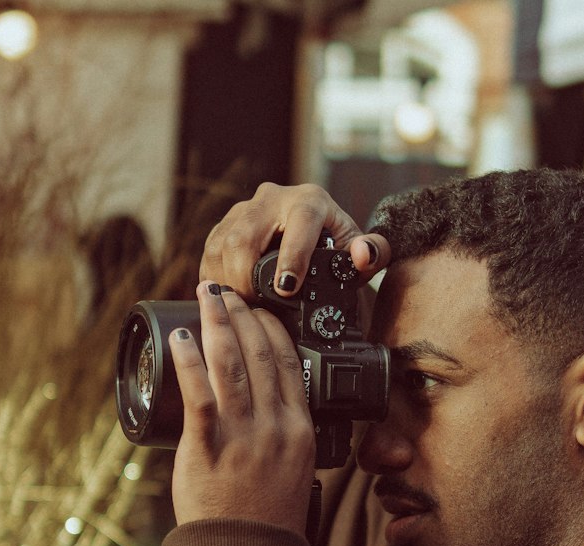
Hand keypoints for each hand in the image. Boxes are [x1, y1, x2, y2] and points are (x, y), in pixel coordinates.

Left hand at [169, 282, 315, 531]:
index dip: (270, 328)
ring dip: (216, 322)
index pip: (288, 363)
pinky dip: (188, 359)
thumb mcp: (295, 472)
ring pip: (229, 364)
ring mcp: (241, 436)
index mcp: (299, 430)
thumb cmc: (269, 518)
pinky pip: (197, 393)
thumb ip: (284, 437)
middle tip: (224, 291)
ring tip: (205, 296)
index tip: (257, 310)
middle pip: (258, 354)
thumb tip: (267, 409)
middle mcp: (274, 426)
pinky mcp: (207, 447)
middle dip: (240, 314)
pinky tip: (180, 337)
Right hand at [200, 182, 390, 298]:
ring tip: (240, 308)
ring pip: (221, 244)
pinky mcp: (223, 225)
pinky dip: (215, 280)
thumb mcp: (361, 253)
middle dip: (246, 277)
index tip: (287, 287)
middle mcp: (272, 199)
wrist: (314, 237)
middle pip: (244, 236)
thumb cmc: (337, 248)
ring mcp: (243, 210)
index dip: (291, 256)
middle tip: (255, 308)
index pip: (298, 223)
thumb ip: (374, 253)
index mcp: (309, 201)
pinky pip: (209, 253)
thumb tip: (363, 254)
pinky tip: (225, 300)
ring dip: (227, 281)